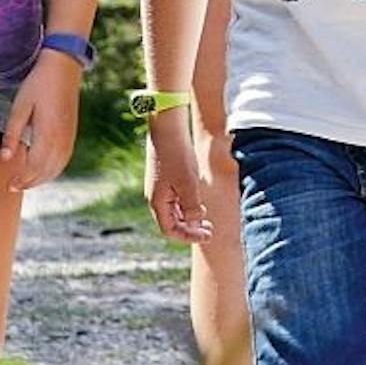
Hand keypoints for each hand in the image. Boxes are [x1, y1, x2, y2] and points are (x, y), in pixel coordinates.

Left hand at [3, 52, 82, 190]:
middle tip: (13, 186)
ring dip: (42, 178)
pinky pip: (64, 159)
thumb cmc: (38, 84)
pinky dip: (53, 169)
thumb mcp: (19, 106)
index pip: (34, 167)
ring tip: (26, 182)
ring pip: (57, 167)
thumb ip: (12, 133)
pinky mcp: (72, 132)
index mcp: (48, 133)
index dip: (22, 179)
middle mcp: (62, 138)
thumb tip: (5, 158)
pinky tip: (43, 169)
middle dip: (30, 182)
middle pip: (46, 171)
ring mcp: (70, 136)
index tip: (9, 185)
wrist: (64, 67)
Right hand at [146, 107, 212, 244]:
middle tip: (210, 231)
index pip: (170, 230)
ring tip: (206, 220)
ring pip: (174, 212)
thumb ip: (191, 206)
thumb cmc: (177, 155)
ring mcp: (159, 188)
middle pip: (171, 223)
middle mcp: (155, 198)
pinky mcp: (165, 178)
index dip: (188, 236)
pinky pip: (174, 200)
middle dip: (190, 229)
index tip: (207, 236)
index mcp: (157, 202)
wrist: (168, 128)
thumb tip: (194, 221)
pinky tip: (198, 204)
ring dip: (189, 218)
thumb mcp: (188, 183)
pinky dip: (186, 206)